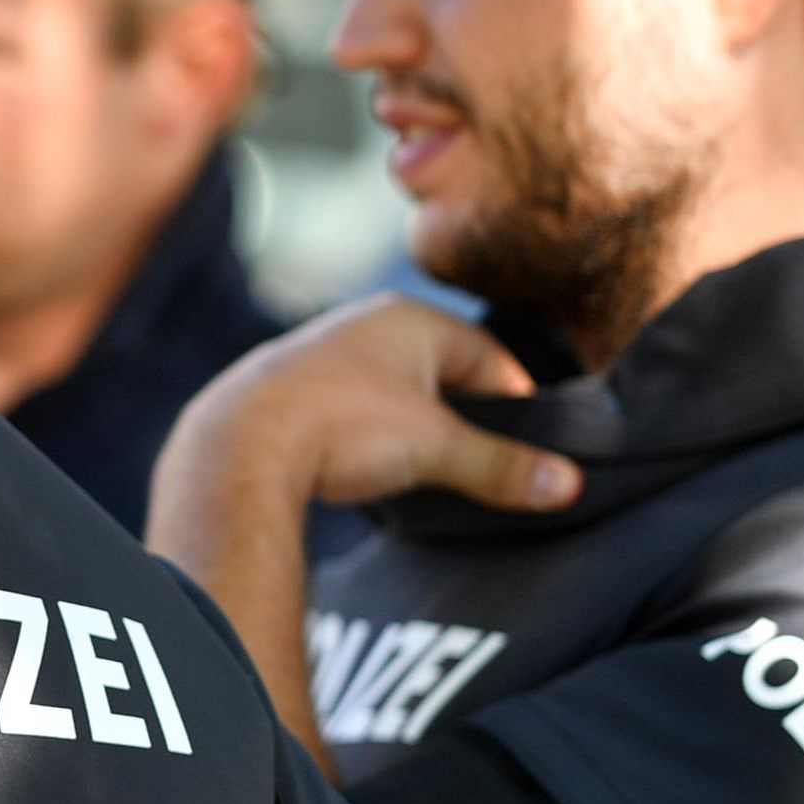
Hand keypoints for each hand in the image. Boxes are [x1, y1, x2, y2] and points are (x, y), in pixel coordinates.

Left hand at [163, 294, 581, 512]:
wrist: (236, 447)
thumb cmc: (341, 428)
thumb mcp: (435, 448)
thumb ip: (501, 465)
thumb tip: (568, 484)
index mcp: (408, 318)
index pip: (487, 354)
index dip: (515, 398)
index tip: (531, 441)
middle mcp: (360, 324)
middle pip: (436, 370)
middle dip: (461, 412)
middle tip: (482, 460)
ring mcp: (315, 355)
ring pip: (385, 389)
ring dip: (406, 425)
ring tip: (422, 470)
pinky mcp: (281, 391)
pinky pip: (341, 409)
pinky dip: (361, 435)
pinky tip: (360, 467)